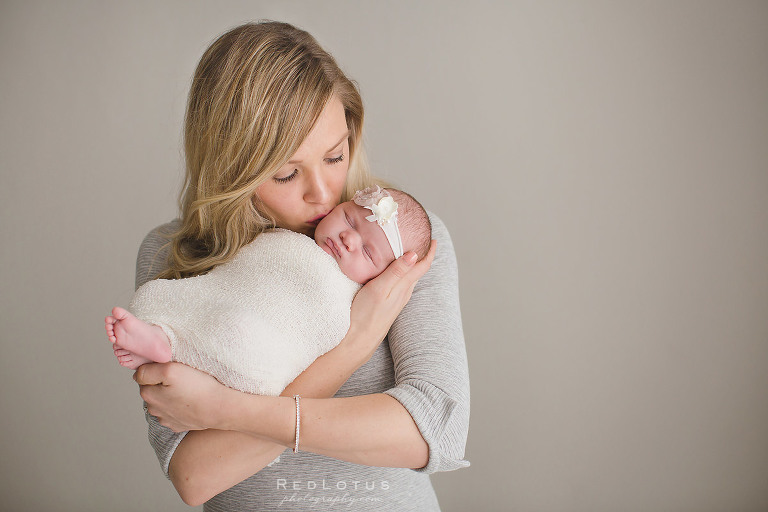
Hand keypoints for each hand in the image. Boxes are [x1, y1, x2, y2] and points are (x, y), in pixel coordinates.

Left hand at [134, 362, 233, 432]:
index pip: (143, 377)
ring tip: (188, 389)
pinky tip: (191, 401)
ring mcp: (167, 420)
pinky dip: (180, 406)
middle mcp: (154, 410)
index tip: (171, 368)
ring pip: (163, 402)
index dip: (156, 370)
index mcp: (148, 395)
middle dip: (162, 383)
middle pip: (153, 390)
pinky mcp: (180, 425)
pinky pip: (175, 412)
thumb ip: (148, 370)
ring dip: (171, 395)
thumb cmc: (198, 387)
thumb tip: (138, 373)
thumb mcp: (170, 369)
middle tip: (181, 377)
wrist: (220, 408)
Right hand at [346, 240, 436, 357]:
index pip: (422, 266)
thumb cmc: (366, 314)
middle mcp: (404, 292)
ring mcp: (397, 299)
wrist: (359, 339)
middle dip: (422, 254)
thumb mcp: (379, 289)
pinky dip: (402, 272)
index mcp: (403, 286)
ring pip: (410, 277)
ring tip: (409, 250)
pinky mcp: (389, 303)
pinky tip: (394, 270)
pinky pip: (401, 283)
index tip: (434, 239)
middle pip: (418, 270)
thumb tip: (414, 254)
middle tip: (421, 239)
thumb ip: (396, 272)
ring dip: (412, 263)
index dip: (430, 251)